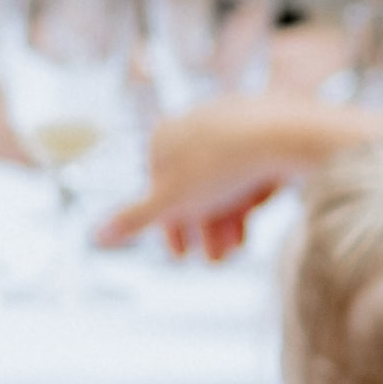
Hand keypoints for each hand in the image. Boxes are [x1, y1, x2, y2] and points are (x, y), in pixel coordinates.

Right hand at [97, 92, 382, 257]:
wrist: (287, 135)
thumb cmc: (221, 166)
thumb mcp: (170, 202)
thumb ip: (134, 219)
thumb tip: (95, 235)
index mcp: (166, 134)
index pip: (159, 186)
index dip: (168, 226)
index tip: (182, 256)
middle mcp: (199, 122)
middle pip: (195, 186)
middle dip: (203, 228)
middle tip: (216, 261)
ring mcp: (237, 123)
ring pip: (226, 180)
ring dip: (227, 220)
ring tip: (237, 250)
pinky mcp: (273, 132)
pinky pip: (255, 169)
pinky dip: (251, 199)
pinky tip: (256, 224)